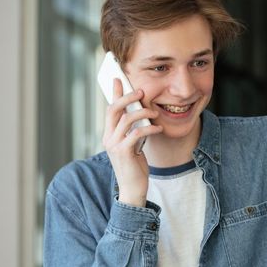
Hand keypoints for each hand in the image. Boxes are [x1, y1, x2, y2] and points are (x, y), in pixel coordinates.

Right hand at [102, 78, 161, 206]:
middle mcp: (108, 138)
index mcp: (109, 134)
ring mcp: (114, 145)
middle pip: (114, 110)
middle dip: (128, 97)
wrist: (132, 188)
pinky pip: (136, 133)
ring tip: (155, 113)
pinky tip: (158, 128)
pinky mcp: (124, 153)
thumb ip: (132, 129)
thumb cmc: (134, 165)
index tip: (119, 79)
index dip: (114, 93)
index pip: (109, 109)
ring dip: (143, 112)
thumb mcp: (133, 143)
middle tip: (142, 91)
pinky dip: (149, 128)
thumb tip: (141, 112)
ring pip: (126, 119)